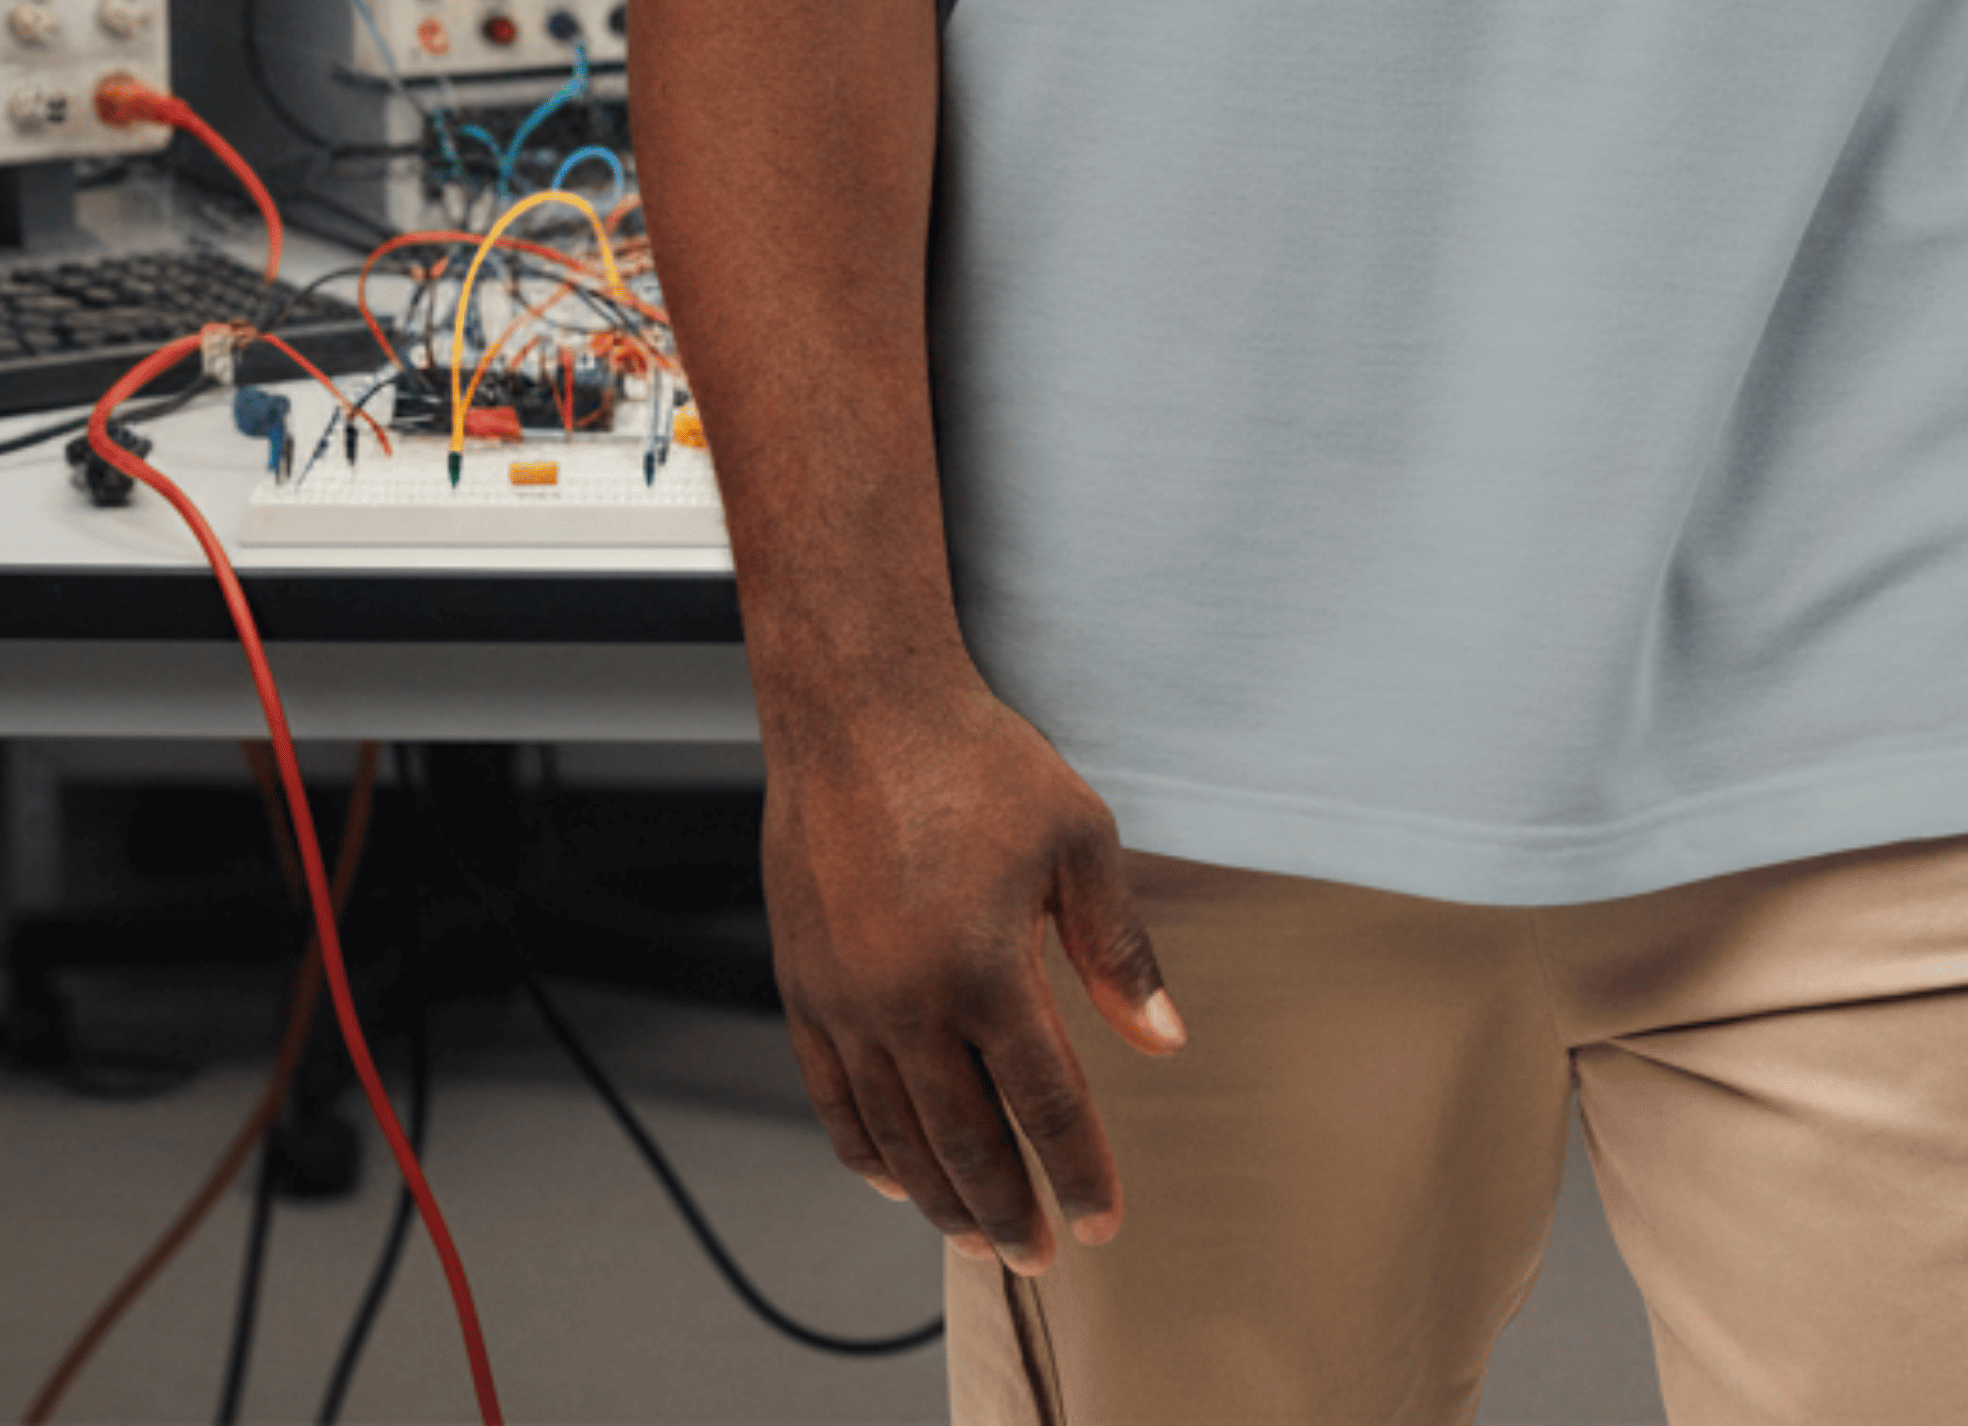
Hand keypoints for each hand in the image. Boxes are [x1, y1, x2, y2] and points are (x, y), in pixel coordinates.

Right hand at [763, 675, 1189, 1272]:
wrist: (861, 710)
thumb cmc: (978, 761)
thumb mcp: (1079, 839)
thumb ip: (1118, 950)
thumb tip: (1163, 1039)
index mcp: (986, 969)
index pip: (1045, 1106)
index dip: (1078, 1172)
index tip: (1102, 1221)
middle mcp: (907, 1002)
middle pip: (966, 1144)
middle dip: (1009, 1213)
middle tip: (1041, 1258)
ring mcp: (847, 1003)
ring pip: (896, 1138)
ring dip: (941, 1199)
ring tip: (979, 1237)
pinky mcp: (803, 989)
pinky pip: (832, 1101)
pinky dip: (865, 1154)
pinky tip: (896, 1180)